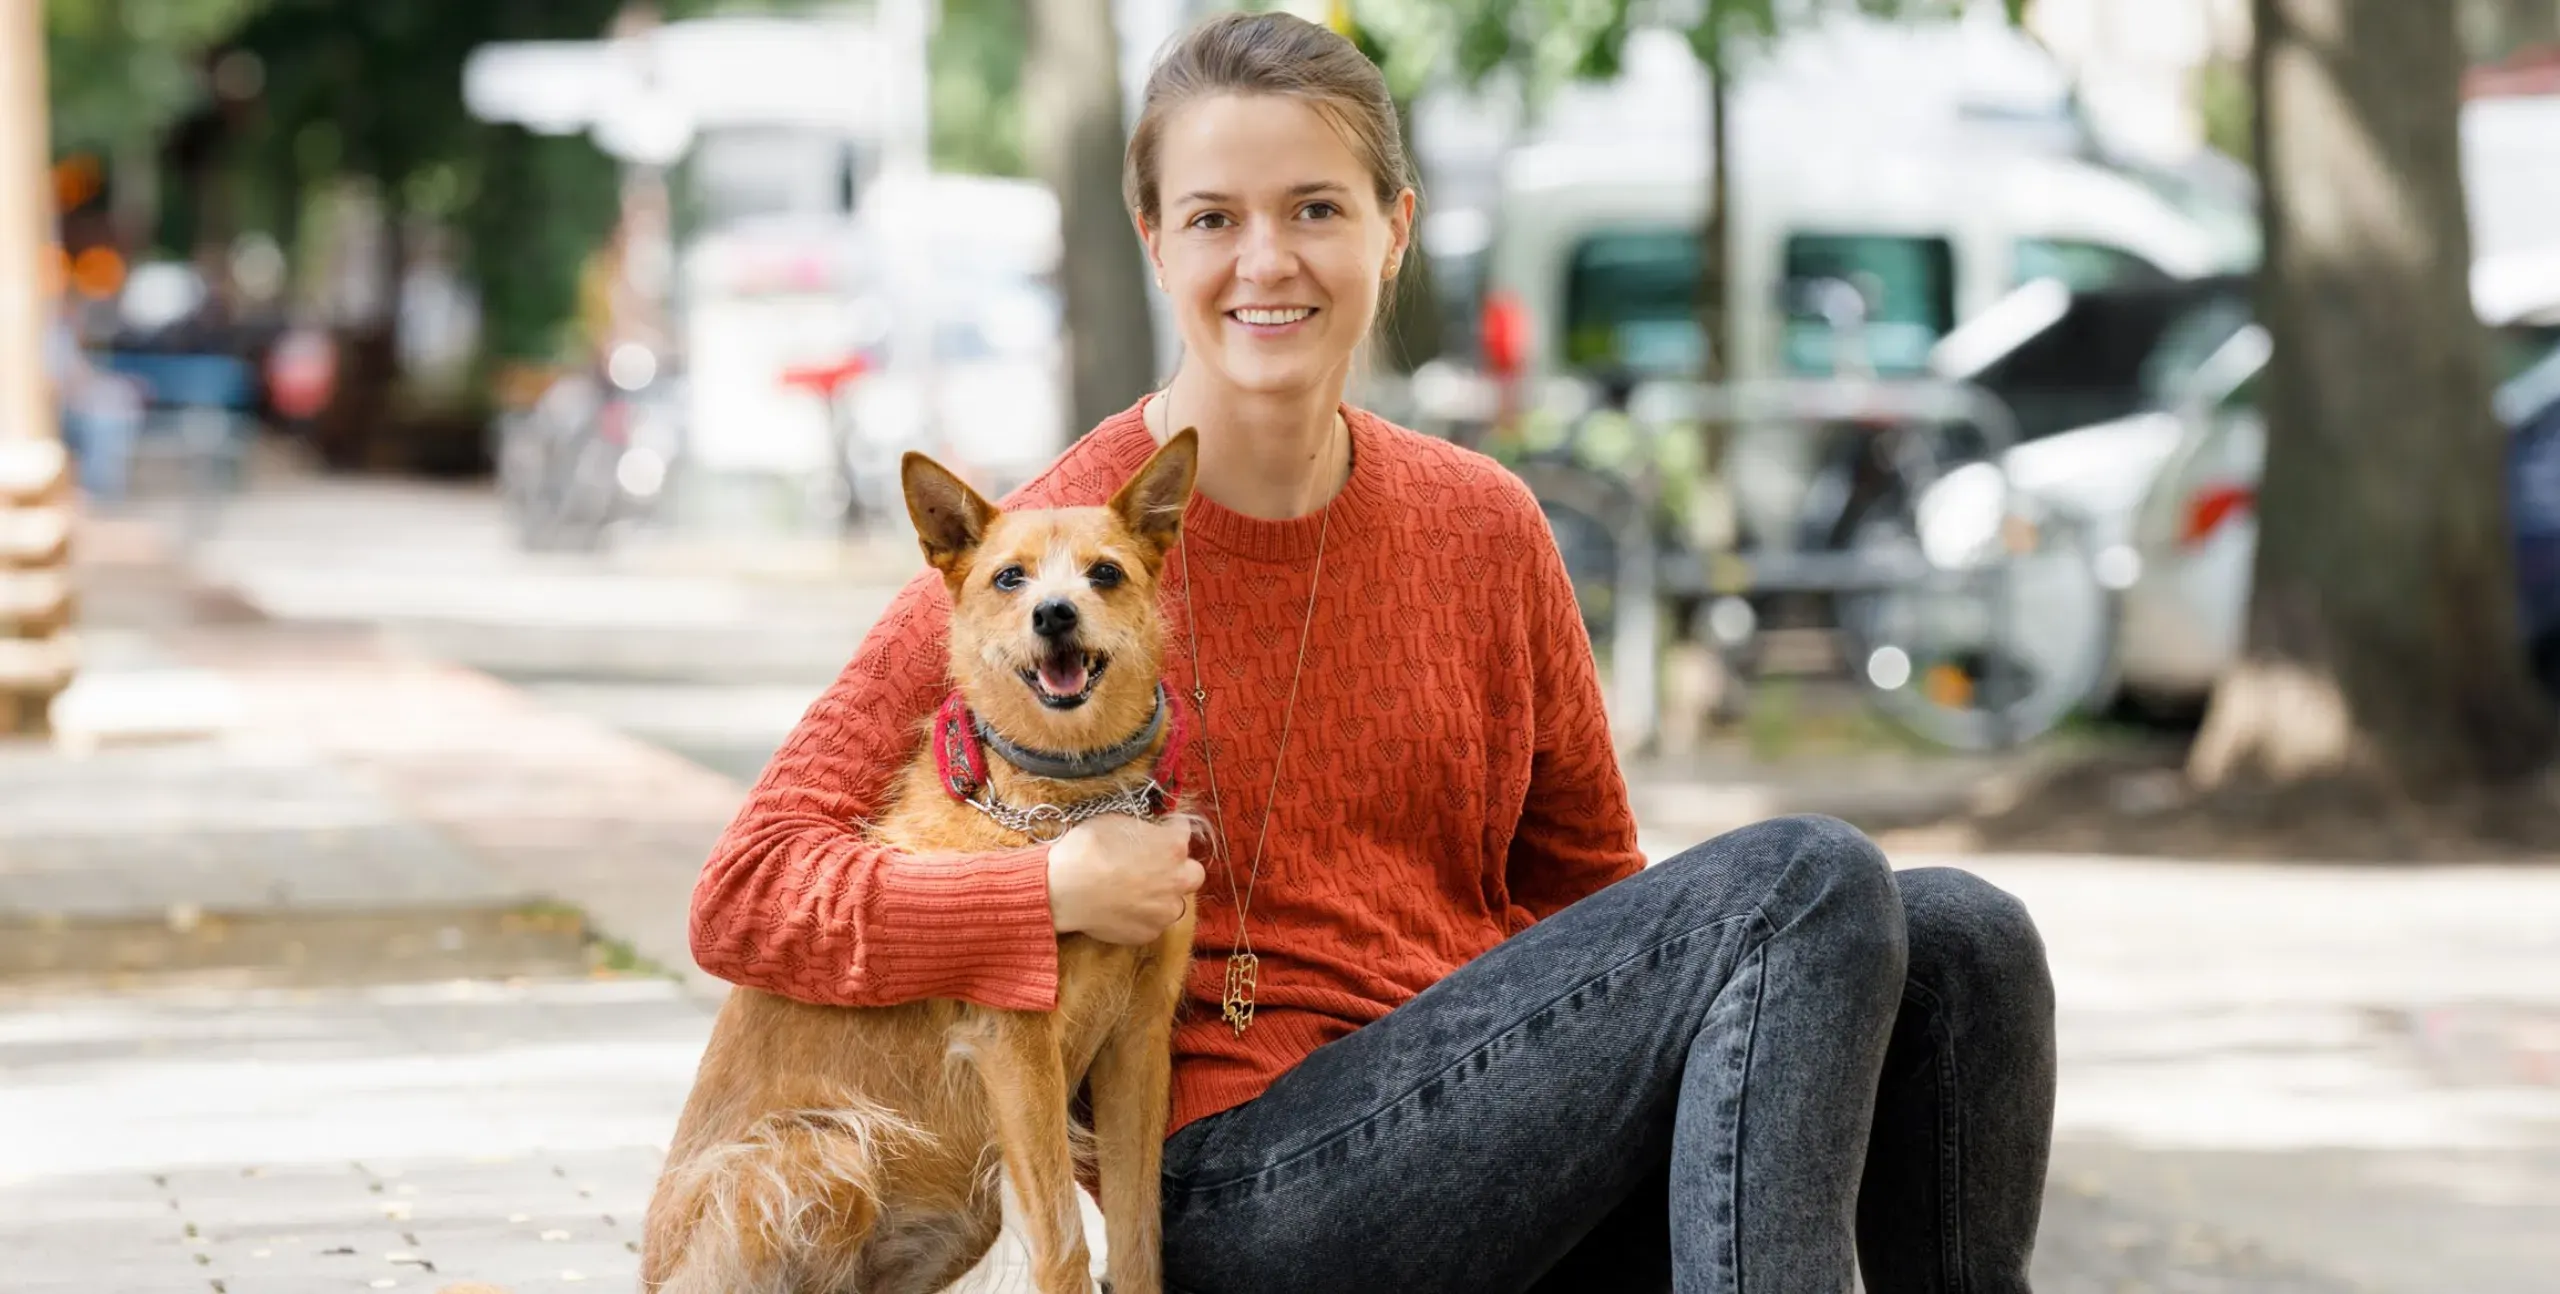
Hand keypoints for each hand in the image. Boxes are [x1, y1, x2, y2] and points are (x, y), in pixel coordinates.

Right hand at [1048, 814, 1201, 944]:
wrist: (1065, 888)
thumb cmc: (1088, 849)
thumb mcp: (1118, 821)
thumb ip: (1144, 829)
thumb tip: (1149, 832)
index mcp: (1174, 846)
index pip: (1183, 832)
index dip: (1168, 832)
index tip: (1158, 835)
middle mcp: (1178, 880)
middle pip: (1194, 874)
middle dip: (1179, 869)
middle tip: (1155, 867)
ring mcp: (1165, 911)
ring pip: (1175, 903)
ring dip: (1161, 897)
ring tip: (1133, 893)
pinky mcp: (1149, 933)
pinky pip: (1153, 923)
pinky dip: (1142, 917)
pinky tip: (1121, 909)